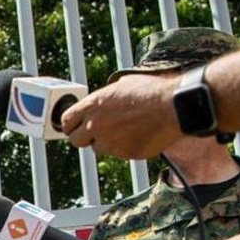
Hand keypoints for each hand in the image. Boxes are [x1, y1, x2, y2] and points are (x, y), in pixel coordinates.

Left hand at [62, 73, 181, 158]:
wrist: (173, 107)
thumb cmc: (151, 91)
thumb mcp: (121, 85)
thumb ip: (103, 99)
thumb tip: (99, 103)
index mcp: (92, 106)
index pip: (66, 121)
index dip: (70, 124)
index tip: (74, 126)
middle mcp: (95, 126)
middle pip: (76, 141)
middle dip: (85, 137)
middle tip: (97, 132)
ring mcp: (109, 142)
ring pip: (99, 148)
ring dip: (107, 142)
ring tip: (125, 129)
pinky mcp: (124, 154)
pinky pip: (118, 154)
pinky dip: (125, 147)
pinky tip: (138, 135)